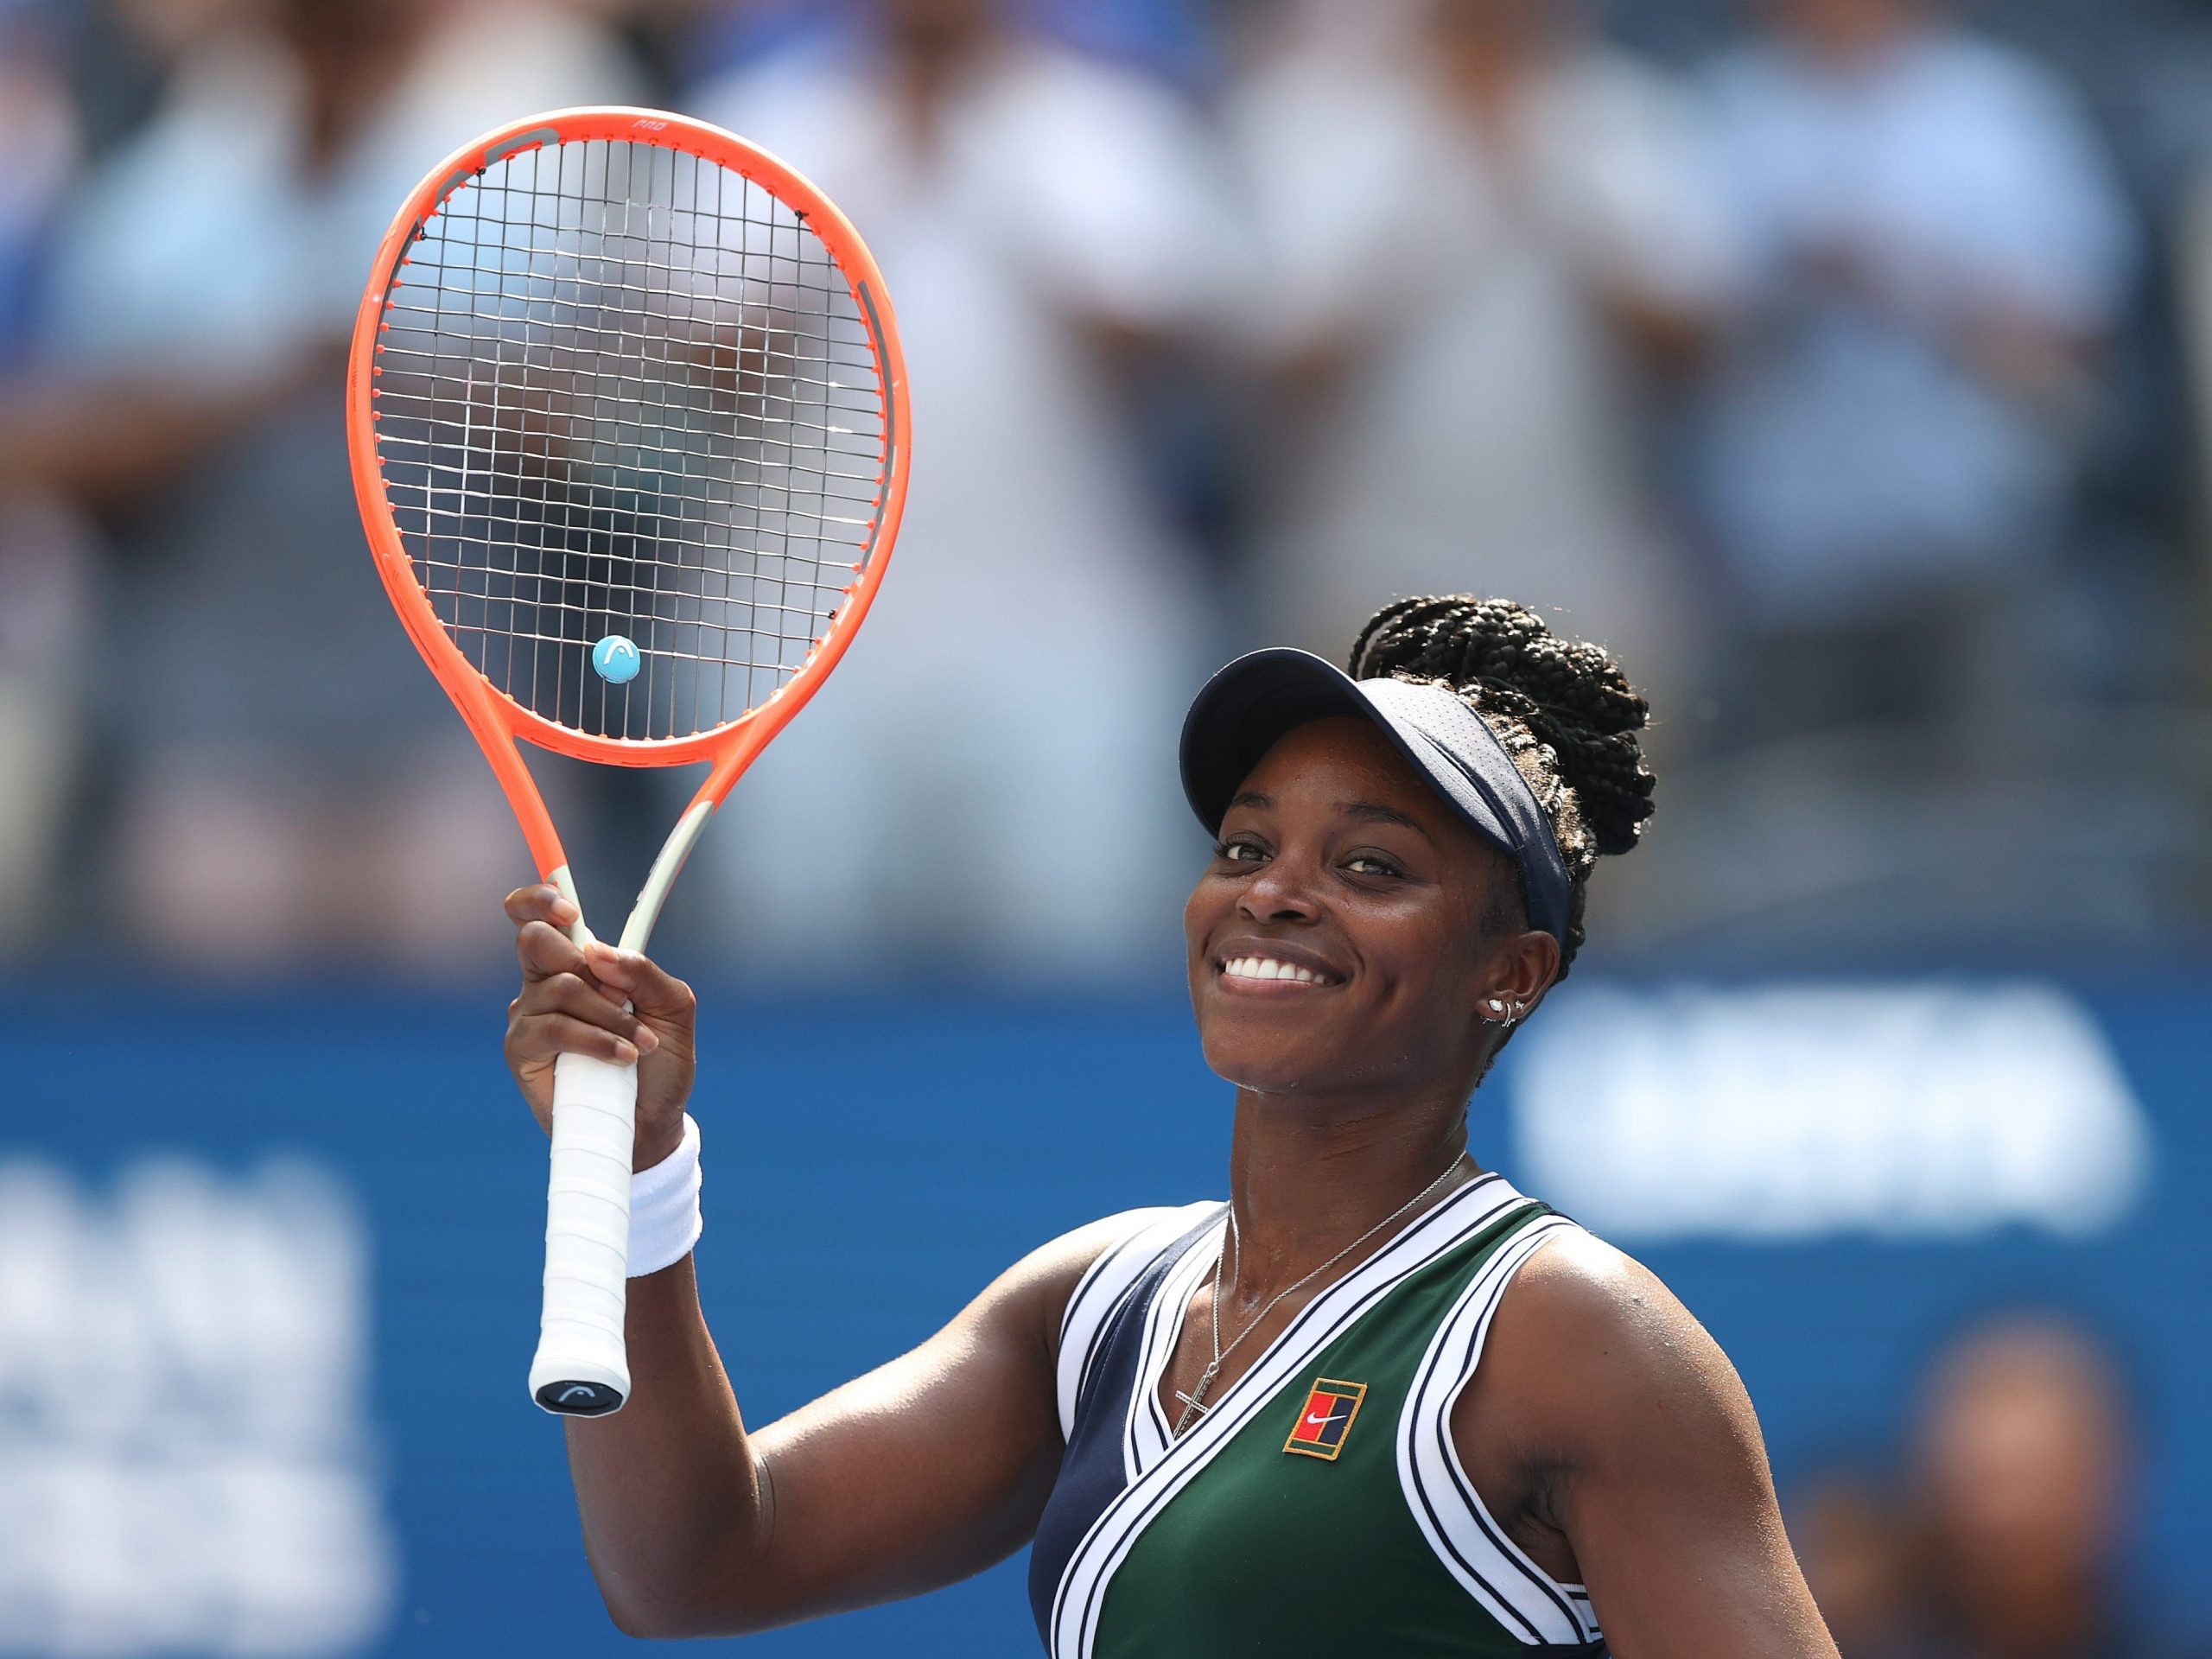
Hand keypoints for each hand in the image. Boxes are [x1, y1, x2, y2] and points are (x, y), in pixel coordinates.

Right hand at [503, 885, 698, 1170]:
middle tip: (615, 991)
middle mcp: (547, 983)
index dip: (541, 899)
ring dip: (609, 1015)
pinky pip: (554, 1028)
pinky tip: (622, 1057)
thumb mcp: (672, 1009)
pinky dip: (596, 1040)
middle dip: (578, 959)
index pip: (541, 916)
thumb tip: (598, 953)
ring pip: (560, 987)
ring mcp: (530, 1016)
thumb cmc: (660, 1063)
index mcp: (581, 964)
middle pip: (534, 939)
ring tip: (637, 1044)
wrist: (652, 1122)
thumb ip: (644, 973)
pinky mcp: (522, 1051)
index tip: (570, 909)